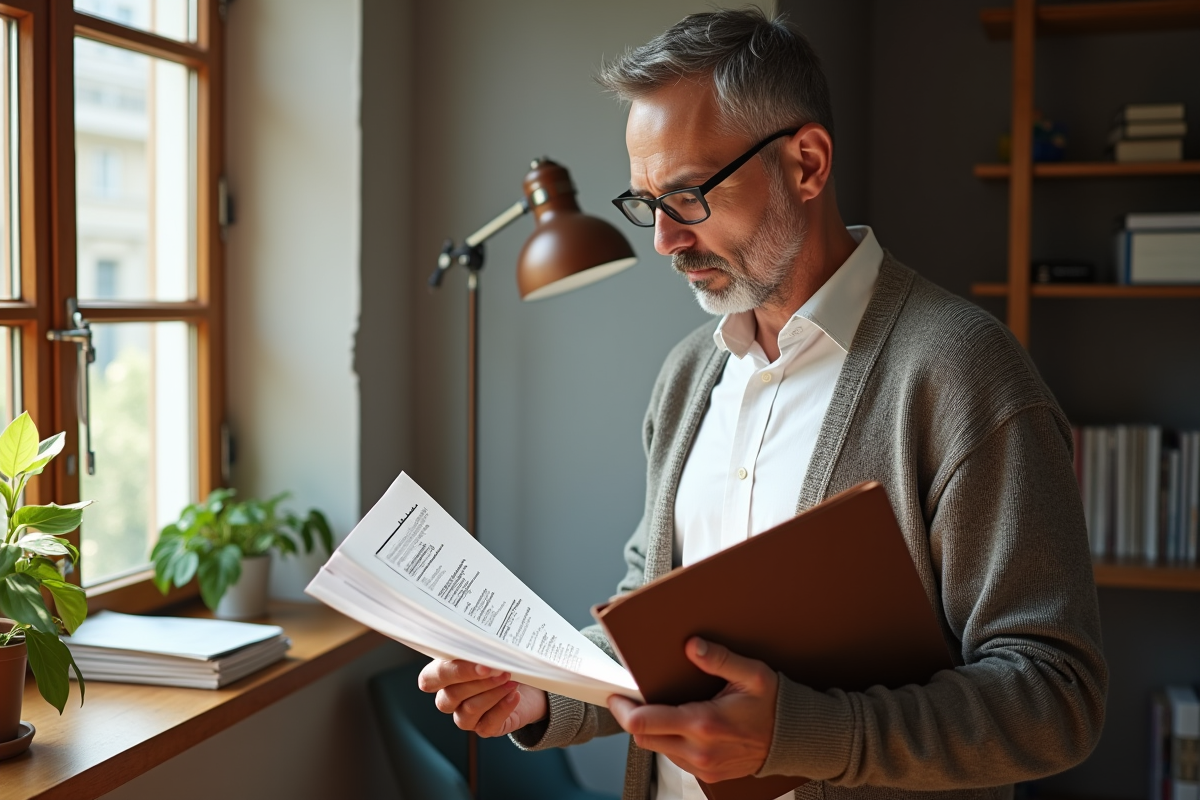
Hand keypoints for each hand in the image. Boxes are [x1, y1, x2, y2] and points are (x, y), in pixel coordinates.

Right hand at [417, 659, 547, 736]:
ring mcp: (465, 716)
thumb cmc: (503, 663)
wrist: (528, 685)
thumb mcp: (490, 652)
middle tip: (499, 669)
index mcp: (443, 676)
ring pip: (470, 709)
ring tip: (511, 679)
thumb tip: (486, 648)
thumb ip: (480, 650)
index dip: (448, 672)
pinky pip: (488, 724)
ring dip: (493, 692)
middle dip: (476, 681)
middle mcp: (449, 698)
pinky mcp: (484, 728)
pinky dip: (503, 708)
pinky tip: (514, 695)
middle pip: (451, 694)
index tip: (476, 662)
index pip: (429, 678)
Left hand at [607, 637, 777, 783]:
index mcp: (705, 724)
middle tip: (631, 698)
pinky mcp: (708, 774)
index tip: (616, 696)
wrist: (796, 740)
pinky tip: (681, 723)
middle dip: (634, 718)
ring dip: (654, 729)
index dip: (623, 710)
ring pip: (658, 749)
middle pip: (644, 739)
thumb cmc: (775, 705)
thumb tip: (692, 645)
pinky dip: (670, 740)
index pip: (645, 723)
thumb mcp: (753, 674)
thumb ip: (720, 659)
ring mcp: (704, 766)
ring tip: (660, 706)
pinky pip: (675, 758)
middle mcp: (700, 750)